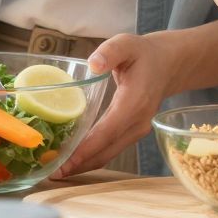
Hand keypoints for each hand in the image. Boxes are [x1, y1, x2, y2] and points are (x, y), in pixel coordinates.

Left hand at [59, 32, 185, 175]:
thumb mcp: (126, 43)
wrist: (167, 65)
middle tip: (50, 174)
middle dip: (79, 165)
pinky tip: (72, 161)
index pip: (108, 131)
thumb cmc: (142, 54)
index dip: (86, 149)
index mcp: (134, 102)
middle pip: (106, 151)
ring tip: (56, 172)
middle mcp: (137, 122)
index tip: (65, 162)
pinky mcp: (131, 133)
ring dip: (84, 165)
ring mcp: (137, 131)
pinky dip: (91, 158)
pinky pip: (110, 150)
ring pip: (108, 154)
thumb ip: (110, 51)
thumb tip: (94, 64)